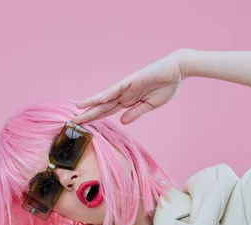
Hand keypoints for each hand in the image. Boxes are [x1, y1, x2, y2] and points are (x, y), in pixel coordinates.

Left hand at [72, 50, 187, 124]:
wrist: (177, 72)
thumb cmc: (166, 87)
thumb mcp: (150, 105)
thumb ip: (135, 112)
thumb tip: (122, 121)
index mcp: (129, 101)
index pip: (108, 111)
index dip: (96, 118)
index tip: (84, 125)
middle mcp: (125, 94)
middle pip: (103, 106)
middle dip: (89, 113)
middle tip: (73, 121)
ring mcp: (127, 86)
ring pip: (107, 96)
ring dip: (93, 102)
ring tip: (79, 108)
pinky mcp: (133, 79)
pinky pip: (118, 87)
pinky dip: (109, 93)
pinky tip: (98, 99)